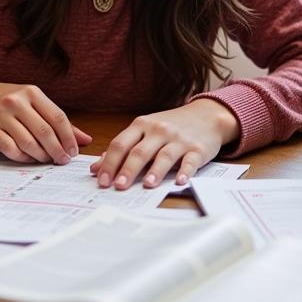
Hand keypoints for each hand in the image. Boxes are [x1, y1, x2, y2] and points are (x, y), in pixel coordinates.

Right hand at [0, 80, 91, 163]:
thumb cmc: (13, 100)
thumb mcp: (35, 102)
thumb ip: (58, 121)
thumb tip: (85, 140)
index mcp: (32, 92)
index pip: (58, 117)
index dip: (69, 137)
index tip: (74, 151)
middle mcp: (16, 102)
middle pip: (45, 132)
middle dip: (58, 150)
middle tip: (63, 160)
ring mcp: (1, 116)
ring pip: (29, 143)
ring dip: (42, 156)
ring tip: (47, 159)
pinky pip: (12, 150)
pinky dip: (24, 158)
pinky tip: (29, 158)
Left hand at [90, 99, 239, 189]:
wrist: (206, 115)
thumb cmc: (171, 125)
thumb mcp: (144, 131)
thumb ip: (122, 148)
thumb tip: (96, 167)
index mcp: (142, 125)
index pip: (120, 144)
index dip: (110, 163)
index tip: (102, 181)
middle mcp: (159, 130)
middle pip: (139, 152)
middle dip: (128, 169)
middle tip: (118, 186)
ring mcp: (178, 140)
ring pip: (164, 156)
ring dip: (155, 171)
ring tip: (147, 185)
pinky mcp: (197, 149)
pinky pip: (190, 161)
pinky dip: (185, 171)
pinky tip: (180, 181)